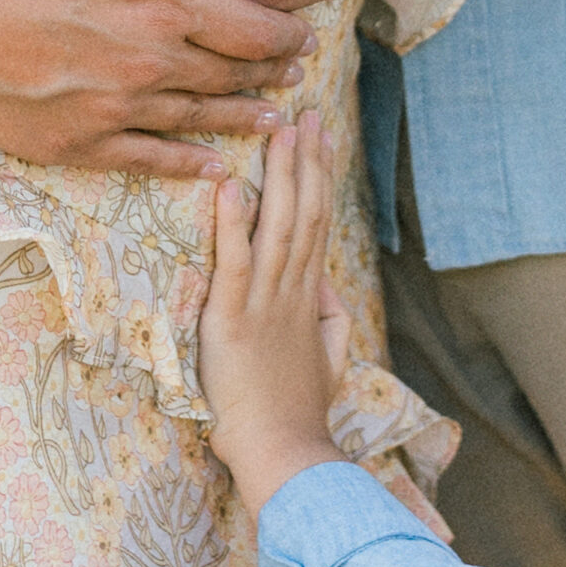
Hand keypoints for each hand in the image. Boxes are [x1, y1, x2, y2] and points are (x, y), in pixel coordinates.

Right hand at [0, 0, 315, 176]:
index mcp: (165, 3)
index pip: (252, 28)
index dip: (285, 34)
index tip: (306, 36)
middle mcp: (153, 65)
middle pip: (232, 77)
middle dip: (268, 75)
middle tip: (294, 75)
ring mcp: (115, 110)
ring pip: (198, 120)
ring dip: (240, 119)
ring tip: (272, 121)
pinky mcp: (76, 142)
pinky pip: (147, 159)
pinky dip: (185, 162)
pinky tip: (210, 165)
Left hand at [201, 111, 352, 512]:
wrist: (287, 453)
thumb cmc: (299, 416)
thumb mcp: (328, 364)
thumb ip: (332, 324)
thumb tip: (329, 293)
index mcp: (310, 300)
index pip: (318, 224)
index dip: (320, 177)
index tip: (321, 137)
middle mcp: (293, 293)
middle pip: (305, 213)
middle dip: (306, 160)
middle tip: (305, 113)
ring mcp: (265, 305)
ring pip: (278, 227)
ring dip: (279, 176)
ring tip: (279, 130)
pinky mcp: (233, 322)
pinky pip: (235, 265)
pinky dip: (234, 225)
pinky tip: (234, 187)